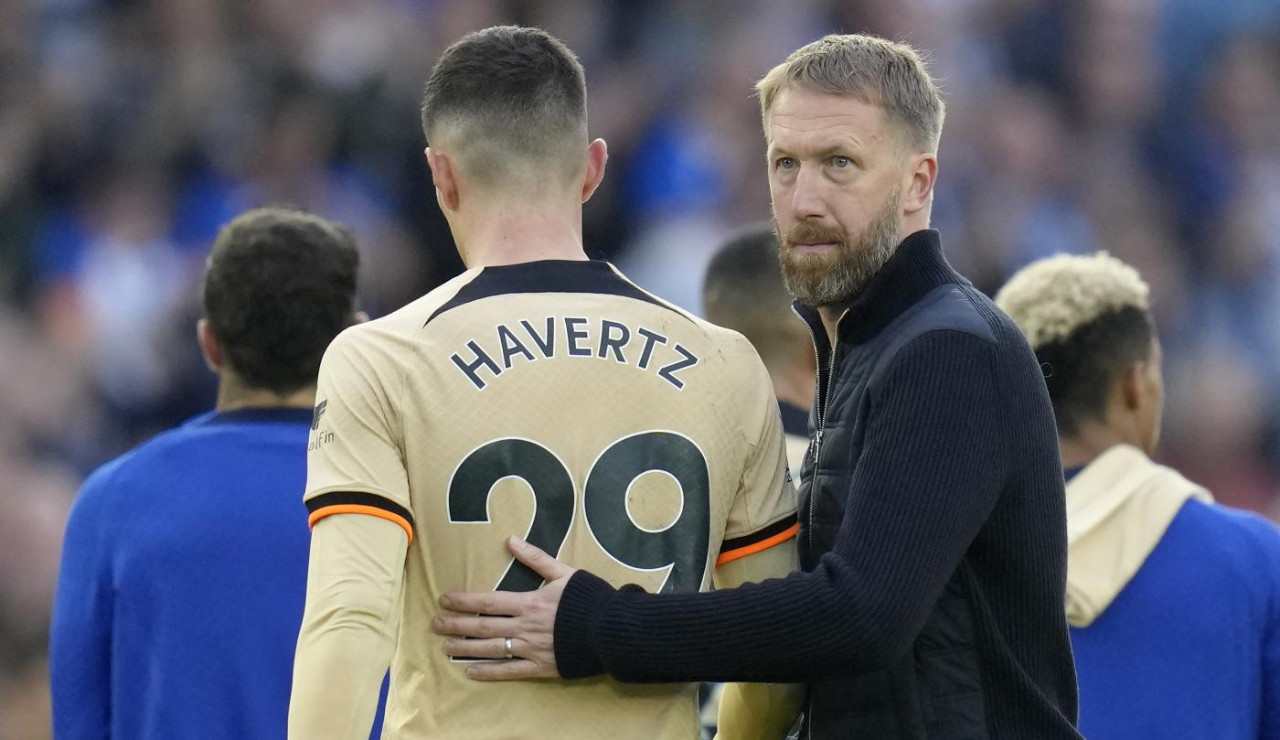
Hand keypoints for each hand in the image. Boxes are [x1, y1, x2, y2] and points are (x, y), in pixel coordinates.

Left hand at [432, 536, 576, 679]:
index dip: (463, 601)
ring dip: (465, 648)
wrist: (611, 630)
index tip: (443, 600)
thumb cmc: (589, 599)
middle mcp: (523, 627)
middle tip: (434, 625)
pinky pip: (509, 672)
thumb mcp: (564, 572)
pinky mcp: (540, 668)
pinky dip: (488, 672)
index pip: (487, 602)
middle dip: (455, 625)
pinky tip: (471, 672)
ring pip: (490, 650)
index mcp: (528, 602)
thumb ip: (536, 558)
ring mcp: (530, 649)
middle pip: (482, 627)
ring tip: (445, 648)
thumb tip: (511, 540)